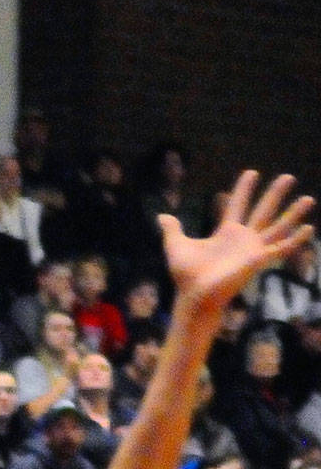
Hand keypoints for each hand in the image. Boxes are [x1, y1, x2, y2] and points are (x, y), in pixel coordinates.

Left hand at [163, 172, 313, 317]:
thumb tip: (162, 216)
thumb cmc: (186, 275)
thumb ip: (172, 230)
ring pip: (278, 226)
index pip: (238, 205)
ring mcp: (253, 249)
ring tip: (309, 199)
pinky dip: (295, 240)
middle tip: (288, 176)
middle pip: (263, 210)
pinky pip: (281, 248)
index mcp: (226, 233)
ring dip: (293, 213)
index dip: (244, 189)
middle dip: (275, 193)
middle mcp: (243, 239)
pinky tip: (309, 229)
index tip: (252, 172)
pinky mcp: (258, 260)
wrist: (194, 295)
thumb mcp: (176, 246)